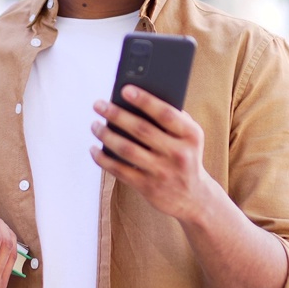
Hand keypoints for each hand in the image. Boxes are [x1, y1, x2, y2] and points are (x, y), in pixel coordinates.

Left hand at [90, 85, 212, 222]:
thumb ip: (173, 118)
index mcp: (191, 135)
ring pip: (127, 150)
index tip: (125, 89)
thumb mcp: (189, 137)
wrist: (194, 197)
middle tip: (98, 104)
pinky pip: (120, 171)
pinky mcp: (148, 188)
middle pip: (141, 130)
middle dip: (116, 114)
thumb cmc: (186, 156)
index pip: (166, 114)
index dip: (145, 100)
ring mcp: (162, 172)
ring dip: (106, 135)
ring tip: (95, 125)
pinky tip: (94, 149)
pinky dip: (103, 159)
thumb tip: (139, 98)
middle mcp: (178, 154)